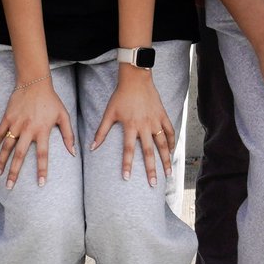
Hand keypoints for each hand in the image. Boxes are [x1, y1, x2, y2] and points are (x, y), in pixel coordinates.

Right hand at [0, 77, 74, 186]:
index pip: (42, 155)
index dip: (42, 170)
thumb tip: (74, 153)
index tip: (40, 184)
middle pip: (20, 155)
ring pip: (7, 146)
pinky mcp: (7, 117)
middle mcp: (28, 129)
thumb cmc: (51, 100)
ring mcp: (16, 123)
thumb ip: (69, 135)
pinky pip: (0, 133)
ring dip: (2, 161)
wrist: (34, 82)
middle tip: (10, 186)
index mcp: (42, 130)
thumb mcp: (64, 116)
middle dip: (14, 172)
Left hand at [93, 67, 175, 182]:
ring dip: (166, 160)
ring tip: (168, 174)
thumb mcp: (109, 113)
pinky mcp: (163, 115)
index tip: (126, 178)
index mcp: (130, 125)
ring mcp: (155, 120)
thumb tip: (91, 148)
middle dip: (151, 169)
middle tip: (153, 185)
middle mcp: (145, 125)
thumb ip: (101, 131)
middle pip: (149, 151)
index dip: (127, 164)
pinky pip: (169, 131)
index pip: (128, 150)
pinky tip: (172, 152)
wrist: (136, 78)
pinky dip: (172, 142)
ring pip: (163, 144)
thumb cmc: (120, 96)